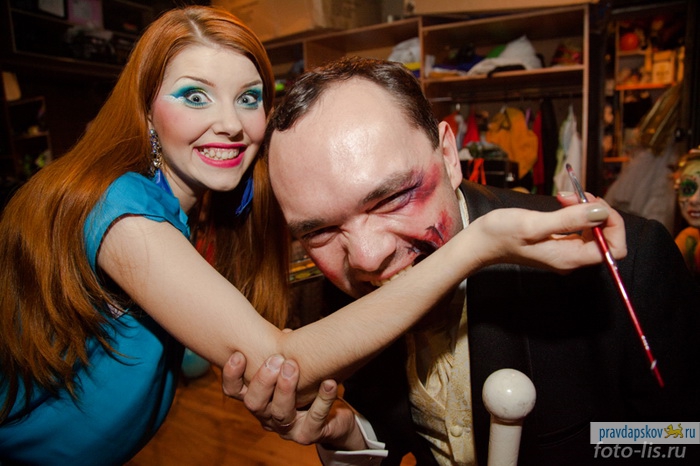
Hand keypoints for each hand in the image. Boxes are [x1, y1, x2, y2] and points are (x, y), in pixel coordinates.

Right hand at [223, 352, 365, 449]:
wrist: (336, 418)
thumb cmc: (310, 388)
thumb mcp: (295, 370)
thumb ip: (286, 355)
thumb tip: (285, 334)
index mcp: (259, 399)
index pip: (234, 391)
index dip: (232, 375)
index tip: (239, 354)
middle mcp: (267, 416)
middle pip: (254, 403)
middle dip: (263, 380)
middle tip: (276, 359)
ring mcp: (287, 429)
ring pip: (280, 412)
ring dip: (286, 388)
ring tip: (294, 366)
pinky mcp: (309, 435)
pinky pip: (315, 417)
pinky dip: (323, 398)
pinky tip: (329, 382)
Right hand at [471, 193, 625, 272]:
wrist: (479, 242)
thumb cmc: (501, 234)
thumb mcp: (534, 224)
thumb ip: (569, 219)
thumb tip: (602, 212)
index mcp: (571, 258)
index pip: (614, 248)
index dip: (613, 224)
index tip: (596, 205)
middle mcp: (572, 258)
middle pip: (607, 236)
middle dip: (597, 211)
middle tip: (576, 195)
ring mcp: (566, 251)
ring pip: (594, 229)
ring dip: (585, 208)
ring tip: (564, 196)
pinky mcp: (559, 242)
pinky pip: (580, 227)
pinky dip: (576, 211)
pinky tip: (562, 201)